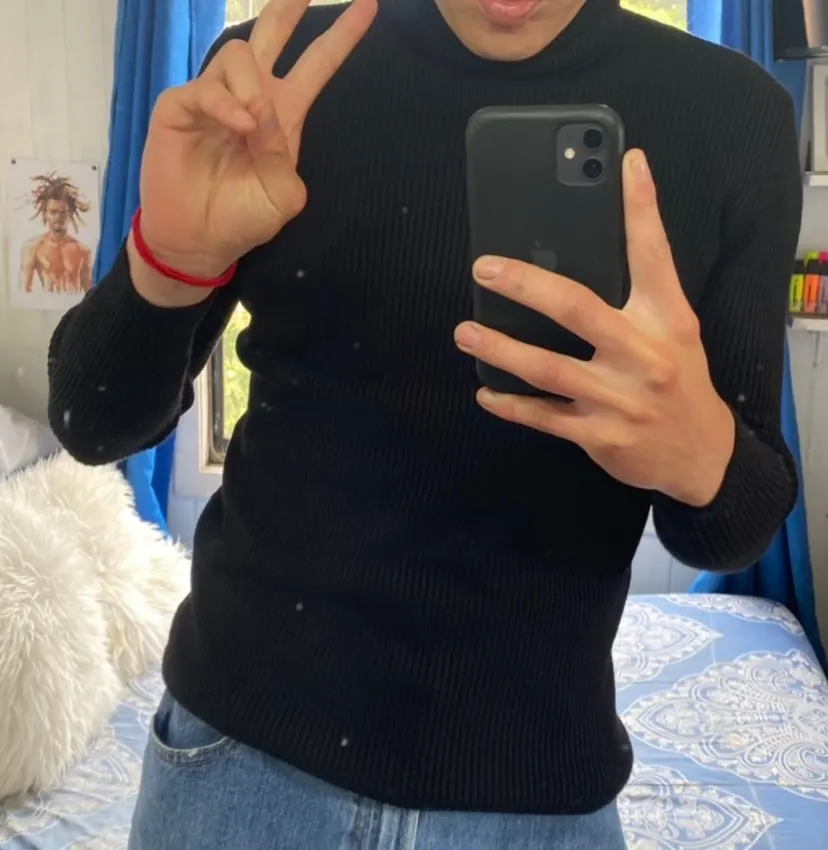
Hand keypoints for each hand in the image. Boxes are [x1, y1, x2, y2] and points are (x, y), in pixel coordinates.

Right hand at [137, 0, 375, 279]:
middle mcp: (251, 97)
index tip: (370, 6)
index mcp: (284, 115)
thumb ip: (282, 155)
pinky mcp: (181, 106)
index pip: (316, 65)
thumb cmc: (244, 219)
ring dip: (252, 85)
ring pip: (239, 54)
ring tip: (250, 126)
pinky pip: (207, 86)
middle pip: (272, 34)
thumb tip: (262, 110)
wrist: (200, 240)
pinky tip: (238, 125)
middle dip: (289, 7)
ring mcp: (215, 97)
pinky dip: (226, 103)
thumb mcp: (281, 196)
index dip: (342, 37)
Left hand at [454, 150, 735, 507]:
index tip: (627, 162)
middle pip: (577, 308)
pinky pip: (543, 416)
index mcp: (666, 320)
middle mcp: (643, 355)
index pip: (654, 254)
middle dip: (526, 285)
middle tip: (485, 268)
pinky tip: (485, 393)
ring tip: (465, 332)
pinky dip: (510, 404)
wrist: (701, 455)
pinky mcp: (599, 435)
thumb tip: (582, 257)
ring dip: (500, 349)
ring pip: (547, 367)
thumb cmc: (680, 382)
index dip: (642, 206)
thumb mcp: (674, 333)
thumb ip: (639, 297)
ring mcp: (619, 399)